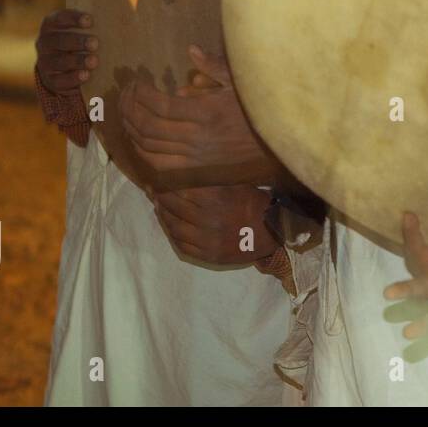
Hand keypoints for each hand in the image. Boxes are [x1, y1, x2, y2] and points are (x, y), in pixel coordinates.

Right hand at [35, 9, 97, 94]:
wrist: (67, 68)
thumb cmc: (82, 43)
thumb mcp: (85, 31)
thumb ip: (96, 26)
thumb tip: (122, 17)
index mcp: (51, 25)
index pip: (59, 18)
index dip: (73, 18)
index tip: (90, 20)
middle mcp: (44, 42)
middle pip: (58, 40)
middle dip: (77, 41)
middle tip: (95, 43)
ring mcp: (45, 62)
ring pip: (59, 61)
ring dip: (77, 61)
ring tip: (94, 61)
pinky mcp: (50, 80)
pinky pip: (59, 80)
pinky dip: (73, 78)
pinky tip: (86, 75)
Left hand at [119, 45, 279, 184]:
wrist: (278, 148)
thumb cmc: (261, 111)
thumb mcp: (242, 84)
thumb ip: (215, 67)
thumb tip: (192, 51)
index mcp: (207, 113)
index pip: (159, 104)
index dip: (140, 93)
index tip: (137, 82)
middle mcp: (197, 138)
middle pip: (147, 126)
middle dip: (128, 108)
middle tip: (126, 93)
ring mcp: (195, 158)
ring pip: (148, 147)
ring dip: (131, 129)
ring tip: (127, 112)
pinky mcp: (196, 172)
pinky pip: (159, 164)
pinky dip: (143, 151)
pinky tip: (139, 137)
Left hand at [151, 184, 275, 264]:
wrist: (273, 232)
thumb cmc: (254, 203)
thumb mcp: (236, 184)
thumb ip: (211, 179)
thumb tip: (183, 171)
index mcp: (217, 199)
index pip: (180, 190)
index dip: (165, 185)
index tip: (157, 180)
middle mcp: (209, 220)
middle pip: (174, 207)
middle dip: (161, 198)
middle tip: (154, 192)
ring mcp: (208, 240)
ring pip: (174, 227)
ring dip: (163, 216)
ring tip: (159, 207)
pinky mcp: (209, 255)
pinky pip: (181, 244)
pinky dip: (172, 234)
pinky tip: (170, 225)